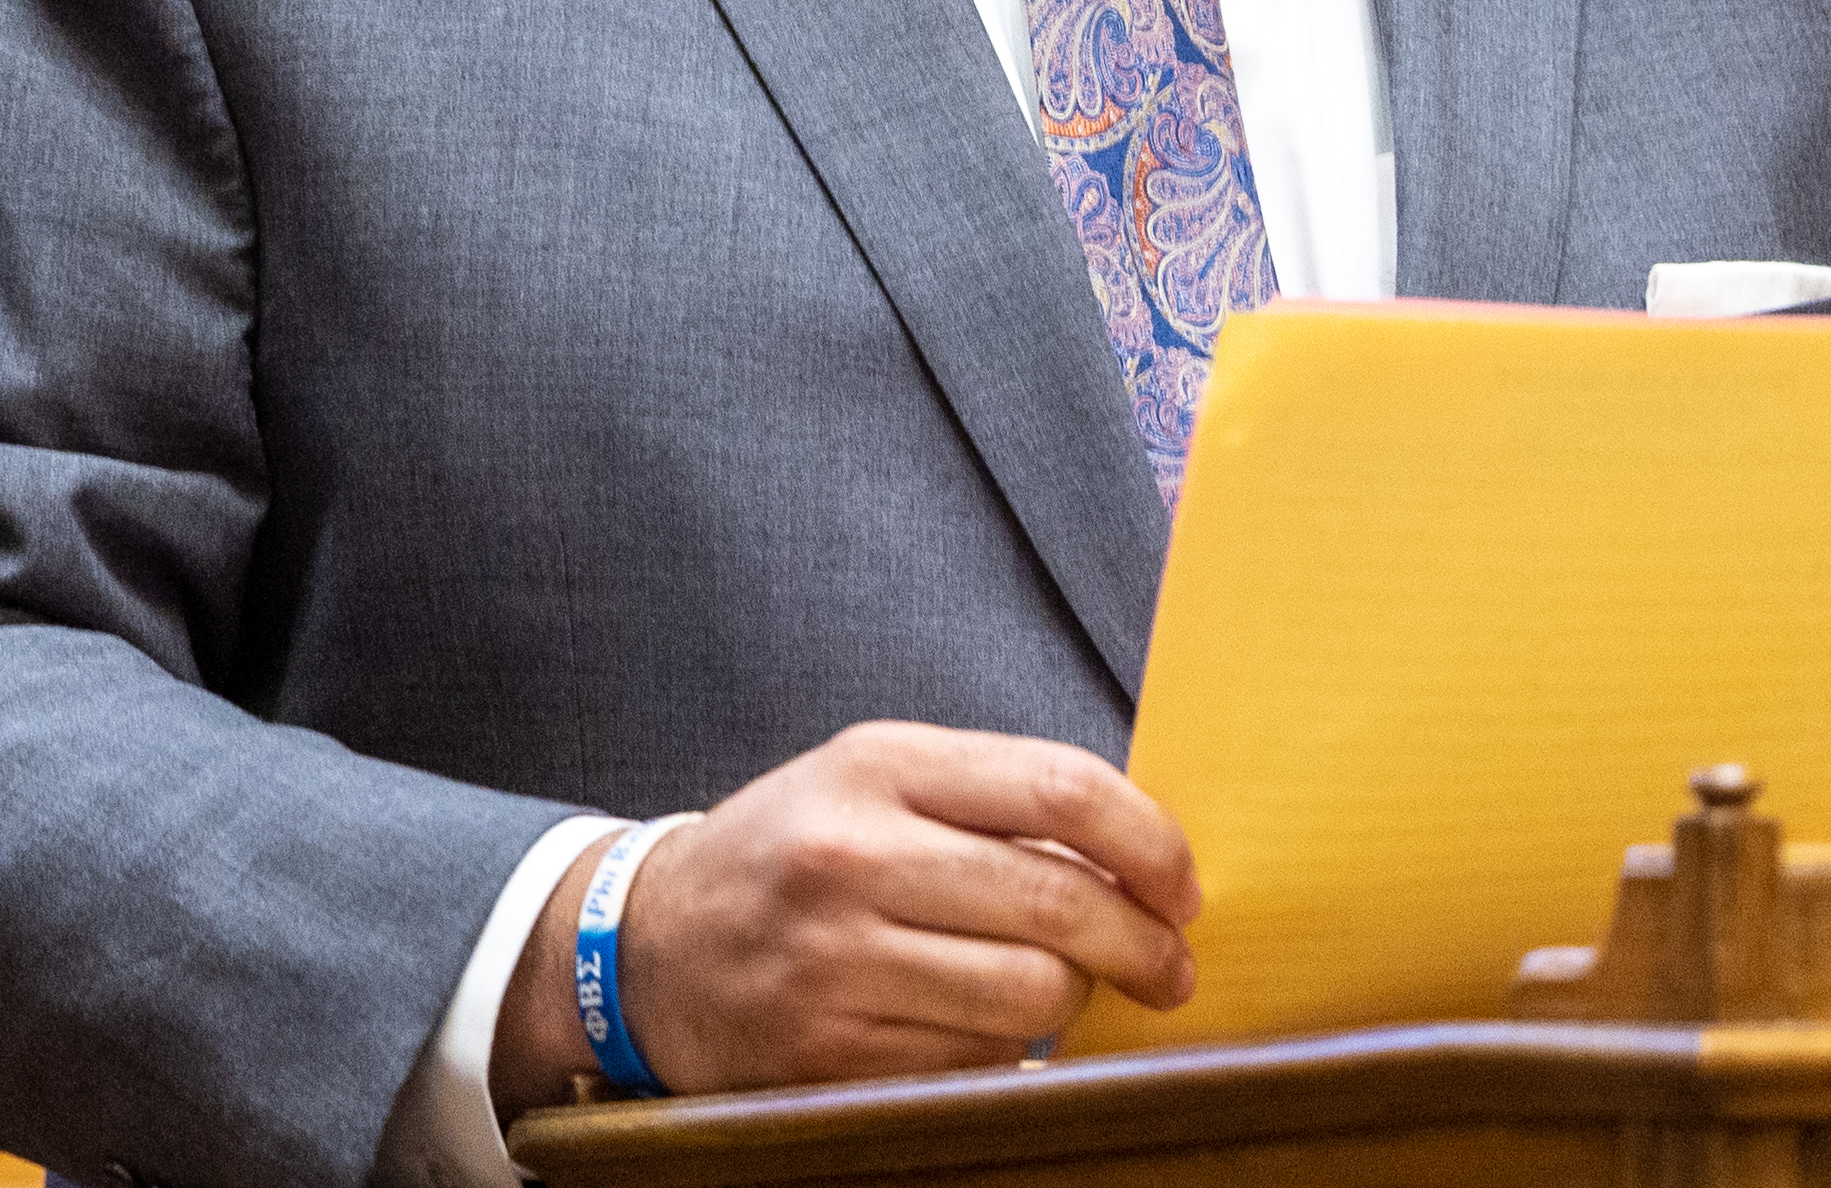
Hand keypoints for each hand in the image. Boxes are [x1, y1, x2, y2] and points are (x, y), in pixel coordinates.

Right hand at [491, 722, 1196, 1113]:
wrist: (647, 942)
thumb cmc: (793, 849)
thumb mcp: (875, 779)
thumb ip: (993, 797)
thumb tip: (1138, 855)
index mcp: (878, 766)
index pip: (1061, 790)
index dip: (1151, 844)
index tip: (1182, 886)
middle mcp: (852, 856)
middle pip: (1059, 904)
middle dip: (1143, 946)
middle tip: (1171, 967)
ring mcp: (834, 961)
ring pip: (1029, 998)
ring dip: (1076, 1005)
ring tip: (1070, 993)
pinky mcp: (825, 1053)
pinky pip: (974, 1064)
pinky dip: (1009, 1054)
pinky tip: (994, 1029)